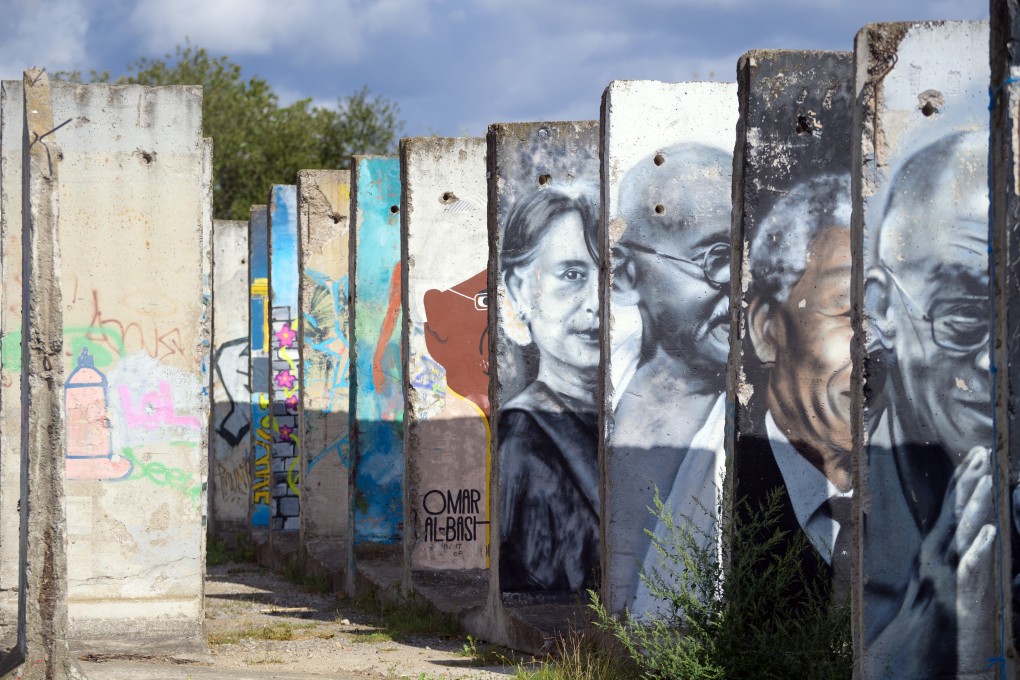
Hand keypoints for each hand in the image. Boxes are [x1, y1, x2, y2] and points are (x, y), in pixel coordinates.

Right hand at [867, 446, 995, 677]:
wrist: (904, 663)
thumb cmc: (921, 629)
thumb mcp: (932, 589)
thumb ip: (946, 564)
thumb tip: (964, 543)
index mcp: (931, 555)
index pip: (948, 510)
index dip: (961, 483)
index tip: (974, 458)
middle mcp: (934, 560)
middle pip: (953, 513)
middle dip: (969, 481)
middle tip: (983, 452)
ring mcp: (943, 578)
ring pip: (961, 534)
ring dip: (975, 505)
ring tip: (988, 478)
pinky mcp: (954, 599)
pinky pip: (969, 572)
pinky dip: (977, 550)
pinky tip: (988, 532)